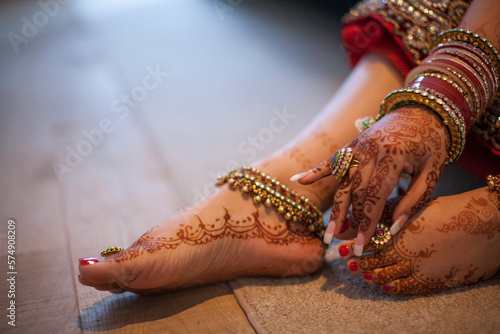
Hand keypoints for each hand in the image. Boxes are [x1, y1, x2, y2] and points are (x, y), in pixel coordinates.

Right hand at [294, 106, 448, 254]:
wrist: (422, 109)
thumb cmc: (431, 142)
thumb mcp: (433, 171)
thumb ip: (415, 198)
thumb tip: (394, 226)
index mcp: (393, 155)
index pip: (376, 196)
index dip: (368, 223)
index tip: (363, 245)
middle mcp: (371, 150)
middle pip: (355, 192)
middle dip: (351, 221)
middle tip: (346, 245)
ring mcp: (359, 146)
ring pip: (343, 182)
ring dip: (336, 209)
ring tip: (329, 232)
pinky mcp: (353, 144)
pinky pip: (332, 160)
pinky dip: (315, 171)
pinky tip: (298, 180)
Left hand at [337, 188, 499, 293]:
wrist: (481, 225)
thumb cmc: (447, 211)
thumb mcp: (414, 207)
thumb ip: (389, 213)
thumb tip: (365, 215)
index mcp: (400, 233)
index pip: (370, 243)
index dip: (355, 247)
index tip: (341, 249)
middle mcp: (406, 253)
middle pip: (374, 261)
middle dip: (359, 263)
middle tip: (348, 263)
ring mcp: (418, 268)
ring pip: (387, 276)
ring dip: (372, 276)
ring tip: (362, 275)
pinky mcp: (432, 280)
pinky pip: (407, 288)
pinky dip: (393, 287)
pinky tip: (385, 286)